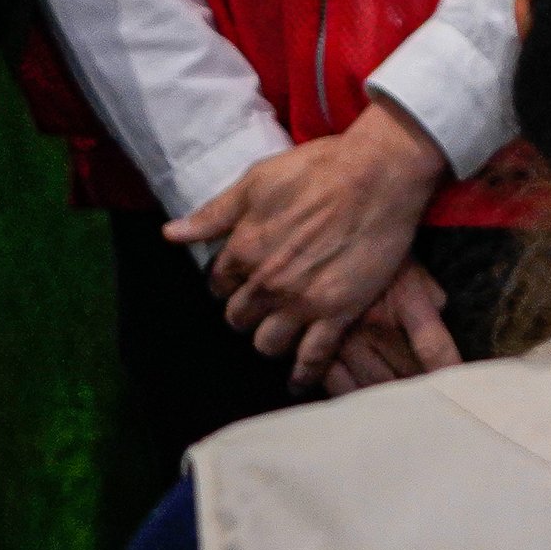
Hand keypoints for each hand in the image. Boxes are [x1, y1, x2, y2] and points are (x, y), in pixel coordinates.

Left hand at [177, 95, 453, 386]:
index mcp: (243, 250)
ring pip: (268, 343)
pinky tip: (300, 379)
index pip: (218, 285)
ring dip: (270, 340)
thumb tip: (171, 234)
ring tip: (282, 332)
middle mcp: (266, 282)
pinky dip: (304, 374)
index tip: (243, 280)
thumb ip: (214, 214)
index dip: (229, 283)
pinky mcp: (338, 312)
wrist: (379, 175)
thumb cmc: (319, 169)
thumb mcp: (257, 181)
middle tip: (264, 306)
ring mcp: (302, 301)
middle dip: (247, 314)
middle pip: (239, 318)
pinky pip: (313, 356)